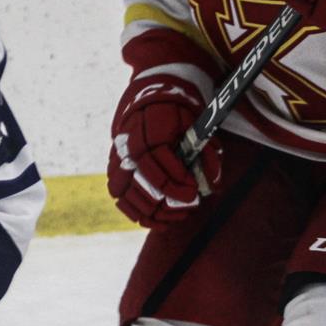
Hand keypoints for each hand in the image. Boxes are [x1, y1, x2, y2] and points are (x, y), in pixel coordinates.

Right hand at [107, 75, 221, 226]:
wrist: (149, 104)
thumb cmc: (176, 117)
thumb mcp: (195, 126)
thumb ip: (207, 152)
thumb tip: (212, 182)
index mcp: (149, 133)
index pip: (161, 168)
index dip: (179, 185)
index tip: (194, 192)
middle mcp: (128, 149)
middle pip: (146, 185)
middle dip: (171, 200)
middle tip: (190, 204)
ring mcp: (117, 163)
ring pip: (133, 197)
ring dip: (158, 211)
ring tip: (179, 214)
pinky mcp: (114, 174)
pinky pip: (122, 202)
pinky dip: (140, 215)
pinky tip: (160, 220)